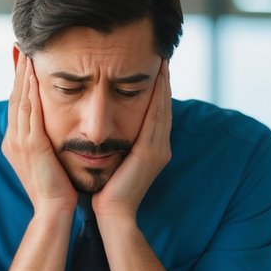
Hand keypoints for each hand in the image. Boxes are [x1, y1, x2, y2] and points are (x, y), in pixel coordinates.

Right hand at [2, 52, 76, 214]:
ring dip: (23, 75)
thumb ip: (47, 144)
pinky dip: (30, 90)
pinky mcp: (31, 145)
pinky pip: (29, 111)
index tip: (24, 61)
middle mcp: (12, 139)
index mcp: (15, 143)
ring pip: (19, 100)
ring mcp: (19, 142)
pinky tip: (34, 74)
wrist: (53, 211)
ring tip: (27, 52)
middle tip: (20, 47)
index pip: (17, 105)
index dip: (20, 82)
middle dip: (17, 72)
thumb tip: (54, 132)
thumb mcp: (48, 162)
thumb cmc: (57, 190)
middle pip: (14, 97)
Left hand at [93, 59, 170, 220]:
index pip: (156, 112)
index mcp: (152, 149)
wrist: (112, 215)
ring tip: (162, 59)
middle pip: (164, 106)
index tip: (155, 67)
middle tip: (162, 55)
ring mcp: (159, 149)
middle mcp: (160, 147)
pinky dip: (158, 97)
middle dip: (164, 81)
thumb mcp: (114, 161)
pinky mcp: (151, 153)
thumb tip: (106, 128)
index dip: (158, 89)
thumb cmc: (106, 192)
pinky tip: (157, 79)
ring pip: (163, 108)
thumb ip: (117, 144)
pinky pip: (156, 118)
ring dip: (163, 83)